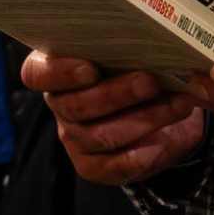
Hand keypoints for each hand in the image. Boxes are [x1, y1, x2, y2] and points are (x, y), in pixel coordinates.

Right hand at [24, 49, 207, 185]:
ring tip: (177, 105)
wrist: (165, 112)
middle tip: (150, 82)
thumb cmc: (144, 70)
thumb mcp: (139, 54)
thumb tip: (170, 47)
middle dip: (117, 94)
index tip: (89, 68)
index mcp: (57, 69)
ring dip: (143, 120)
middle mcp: (60, 104)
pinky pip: (110, 167)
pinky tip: (163, 143)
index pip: (36, 74)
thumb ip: (140, 49)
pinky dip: (140, 157)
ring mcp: (74, 137)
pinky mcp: (92, 166)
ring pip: (98, 136)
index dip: (59, 73)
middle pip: (75, 106)